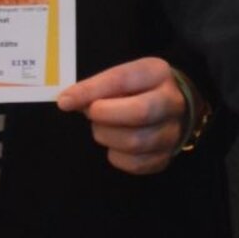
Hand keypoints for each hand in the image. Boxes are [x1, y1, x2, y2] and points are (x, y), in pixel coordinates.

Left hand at [57, 57, 191, 174]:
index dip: (92, 91)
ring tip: (103, 128)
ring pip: (136, 142)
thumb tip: (67, 101)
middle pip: (139, 113)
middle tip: (93, 115)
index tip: (65, 101)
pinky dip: (117, 156)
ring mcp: (173, 132)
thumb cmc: (141, 89)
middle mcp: (172, 102)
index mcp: (158, 73)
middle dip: (105, 116)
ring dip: (108, 136)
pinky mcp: (166, 157)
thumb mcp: (123, 77)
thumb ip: (97, 87)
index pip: (123, 80)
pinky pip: (136, 164)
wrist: (173, 106)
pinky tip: (115, 145)